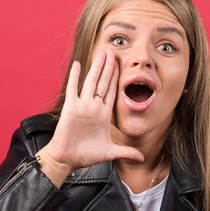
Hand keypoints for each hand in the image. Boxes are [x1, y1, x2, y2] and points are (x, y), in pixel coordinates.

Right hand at [37, 49, 143, 175]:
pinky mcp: (71, 107)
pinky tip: (78, 64)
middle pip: (103, 82)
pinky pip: (73, 89)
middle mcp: (94, 107)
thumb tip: (142, 159)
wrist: (67, 159)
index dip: (117, 77)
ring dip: (97, 67)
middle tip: (113, 51)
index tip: (122, 64)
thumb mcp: (110, 152)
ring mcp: (82, 106)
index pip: (112, 91)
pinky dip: (75, 76)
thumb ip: (126, 152)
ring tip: (102, 52)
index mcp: (103, 114)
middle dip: (109, 67)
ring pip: (91, 82)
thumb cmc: (86, 155)